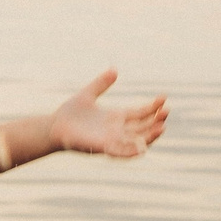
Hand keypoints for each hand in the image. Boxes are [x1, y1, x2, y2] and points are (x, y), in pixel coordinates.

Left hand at [49, 69, 166, 157]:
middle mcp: (116, 130)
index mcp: (115, 117)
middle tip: (167, 111)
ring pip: (135, 140)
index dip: (152, 107)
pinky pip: (119, 151)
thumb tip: (114, 69)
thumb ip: (101, 83)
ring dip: (149, 136)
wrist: (52, 127)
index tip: (164, 98)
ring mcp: (110, 140)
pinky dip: (130, 151)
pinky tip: (142, 148)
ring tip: (162, 127)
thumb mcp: (88, 94)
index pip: (140, 113)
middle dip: (156, 121)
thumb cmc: (69, 113)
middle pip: (142, 127)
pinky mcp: (100, 147)